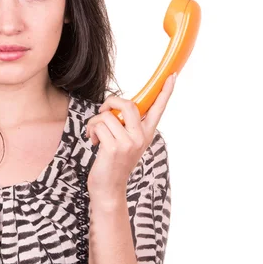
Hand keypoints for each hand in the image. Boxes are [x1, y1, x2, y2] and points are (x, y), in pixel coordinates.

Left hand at [85, 73, 175, 203]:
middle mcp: (141, 137)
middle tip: (103, 111)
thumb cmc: (113, 162)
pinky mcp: (115, 147)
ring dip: (94, 123)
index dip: (165, 91)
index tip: (172, 75)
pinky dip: (90, 130)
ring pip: (107, 115)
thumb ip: (126, 125)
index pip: (159, 108)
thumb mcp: (126, 142)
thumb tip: (116, 106)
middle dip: (110, 102)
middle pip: (128, 104)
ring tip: (95, 135)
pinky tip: (93, 142)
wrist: (108, 188)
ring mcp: (129, 142)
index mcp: (146, 133)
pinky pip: (98, 125)